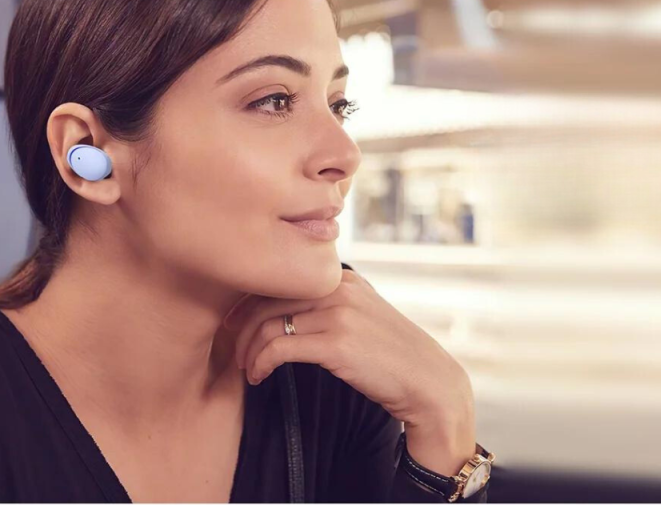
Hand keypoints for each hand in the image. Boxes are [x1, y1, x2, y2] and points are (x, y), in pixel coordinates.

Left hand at [222, 268, 473, 432]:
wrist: (428, 382)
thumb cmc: (391, 357)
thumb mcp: (363, 316)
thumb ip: (330, 305)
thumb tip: (286, 313)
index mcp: (341, 278)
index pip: (279, 278)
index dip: (248, 301)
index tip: (235, 324)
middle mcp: (338, 288)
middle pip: (267, 297)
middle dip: (241, 326)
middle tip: (233, 350)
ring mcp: (339, 313)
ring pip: (269, 323)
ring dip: (248, 350)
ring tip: (247, 370)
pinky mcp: (337, 343)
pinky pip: (279, 347)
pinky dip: (260, 363)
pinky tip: (258, 377)